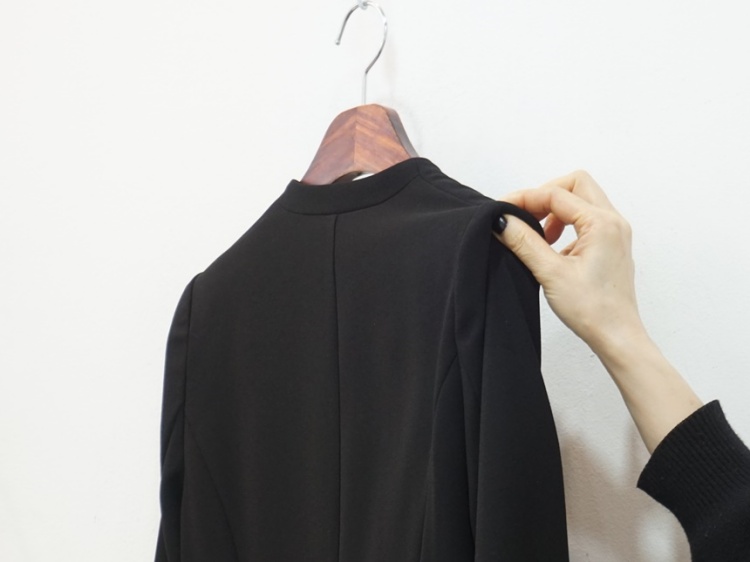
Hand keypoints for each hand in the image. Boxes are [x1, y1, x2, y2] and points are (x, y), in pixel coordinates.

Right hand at [495, 170, 645, 359]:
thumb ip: (524, 241)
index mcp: (602, 224)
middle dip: (545, 195)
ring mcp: (614, 233)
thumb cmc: (592, 309)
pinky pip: (585, 220)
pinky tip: (551, 248)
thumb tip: (502, 220)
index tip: (501, 210)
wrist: (616, 336)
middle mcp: (613, 222)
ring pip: (581, 201)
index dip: (525, 198)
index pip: (556, 195)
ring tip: (537, 235)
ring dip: (554, 211)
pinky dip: (564, 225)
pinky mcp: (610, 245)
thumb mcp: (550, 273)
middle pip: (575, 185)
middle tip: (523, 215)